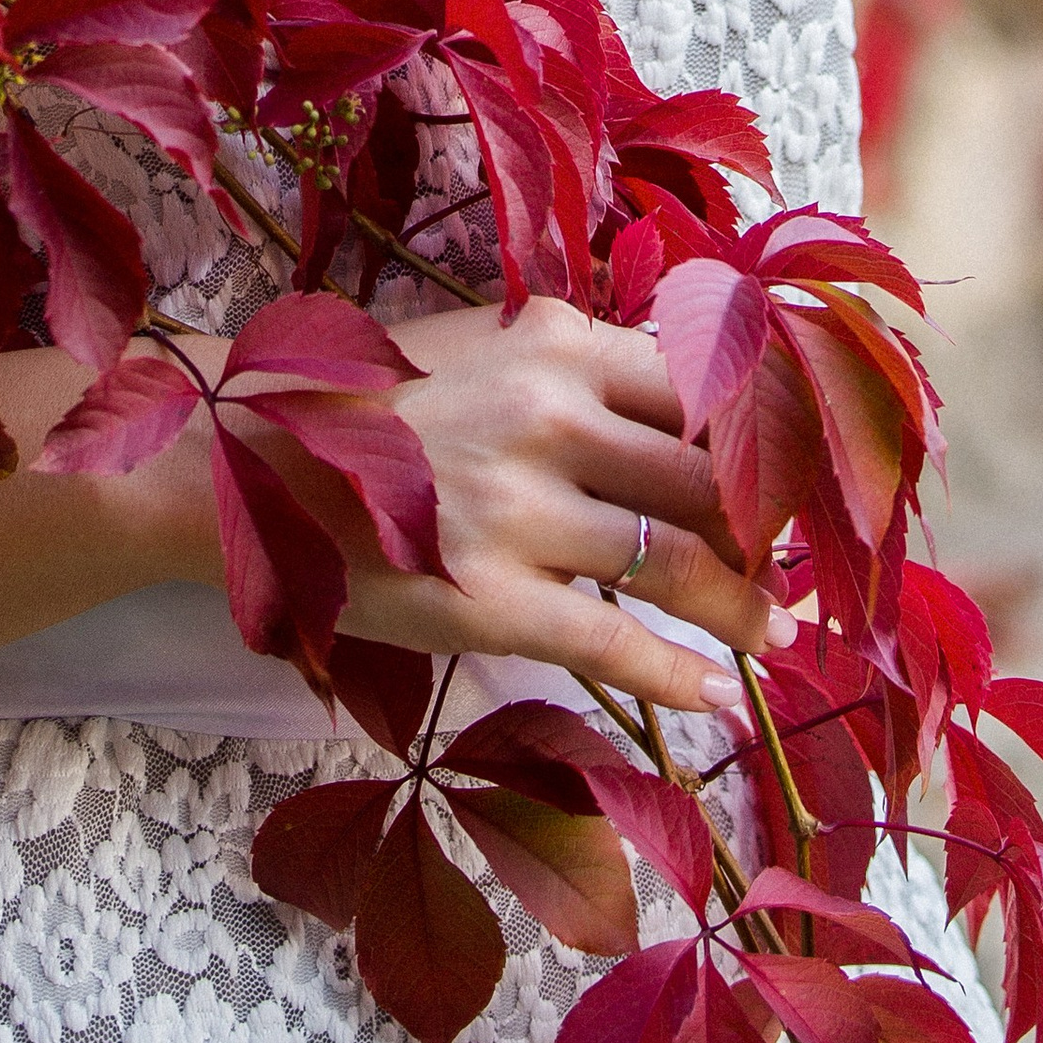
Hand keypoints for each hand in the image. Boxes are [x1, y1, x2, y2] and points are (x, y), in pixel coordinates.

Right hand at [269, 295, 794, 720]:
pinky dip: (681, 679)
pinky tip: (720, 701)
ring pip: (679, 566)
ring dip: (746, 610)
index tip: (793, 482)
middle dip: (772, 534)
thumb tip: (693, 413)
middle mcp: (551, 416)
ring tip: (773, 634)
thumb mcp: (484, 344)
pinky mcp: (488, 601)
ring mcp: (520, 512)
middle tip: (799, 567)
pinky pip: (614, 646)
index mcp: (556, 341)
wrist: (243, 454)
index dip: (765, 445)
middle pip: (712, 481)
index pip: (706, 389)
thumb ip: (579, 368)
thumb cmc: (373, 398)